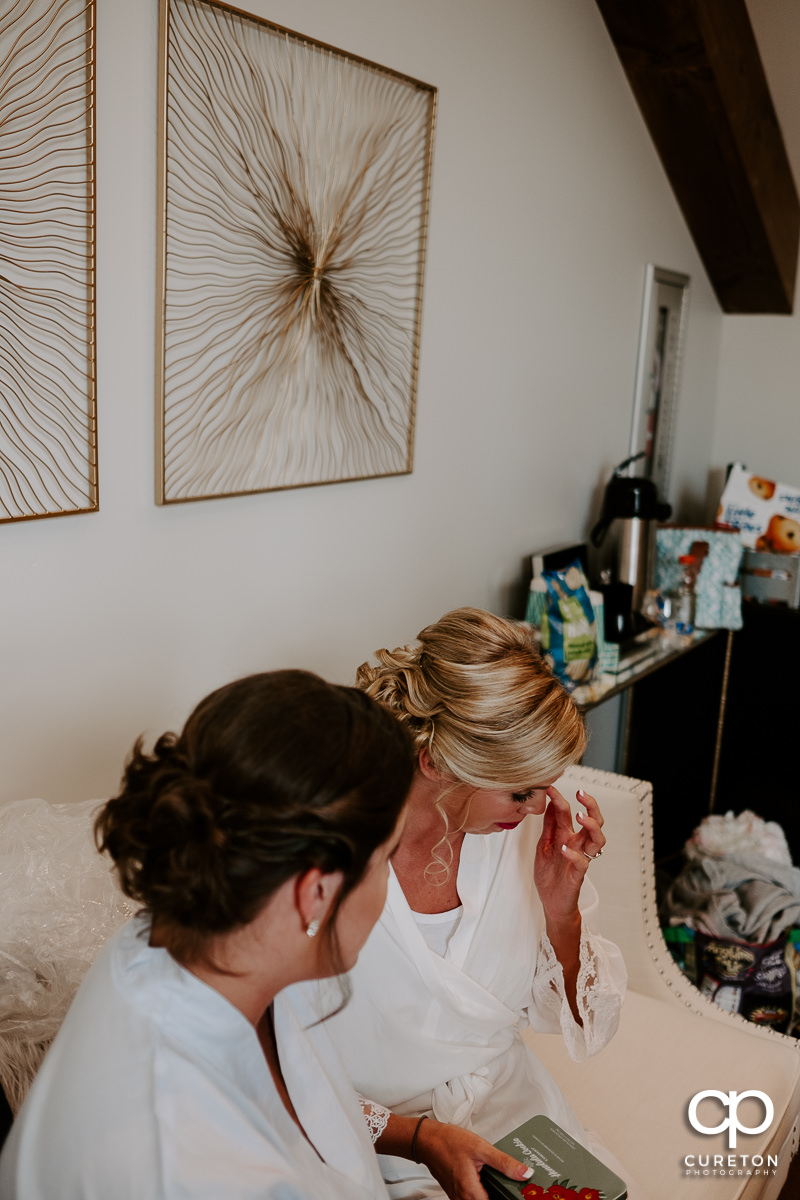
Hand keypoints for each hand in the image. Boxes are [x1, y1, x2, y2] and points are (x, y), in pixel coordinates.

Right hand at [415, 1118, 532, 1199]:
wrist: (427, 1139)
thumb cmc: (448, 1142)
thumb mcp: (481, 1148)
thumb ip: (504, 1162)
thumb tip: (524, 1173)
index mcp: (471, 1193)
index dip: (508, 1198)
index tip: (518, 1193)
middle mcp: (464, 1199)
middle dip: (501, 1195)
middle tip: (513, 1186)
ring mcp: (459, 1197)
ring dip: (492, 1194)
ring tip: (504, 1182)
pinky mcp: (456, 1192)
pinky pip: (473, 1198)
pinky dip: (484, 1191)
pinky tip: (489, 1179)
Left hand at [533, 786, 604, 925]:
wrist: (552, 903)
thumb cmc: (549, 875)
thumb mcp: (544, 845)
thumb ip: (548, 826)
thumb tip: (550, 803)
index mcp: (567, 836)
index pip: (568, 813)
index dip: (561, 798)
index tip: (550, 787)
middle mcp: (577, 845)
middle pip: (594, 821)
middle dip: (590, 805)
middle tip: (581, 793)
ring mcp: (579, 859)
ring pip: (597, 839)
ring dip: (590, 826)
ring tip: (579, 816)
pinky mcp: (577, 875)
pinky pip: (582, 863)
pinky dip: (574, 854)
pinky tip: (564, 848)